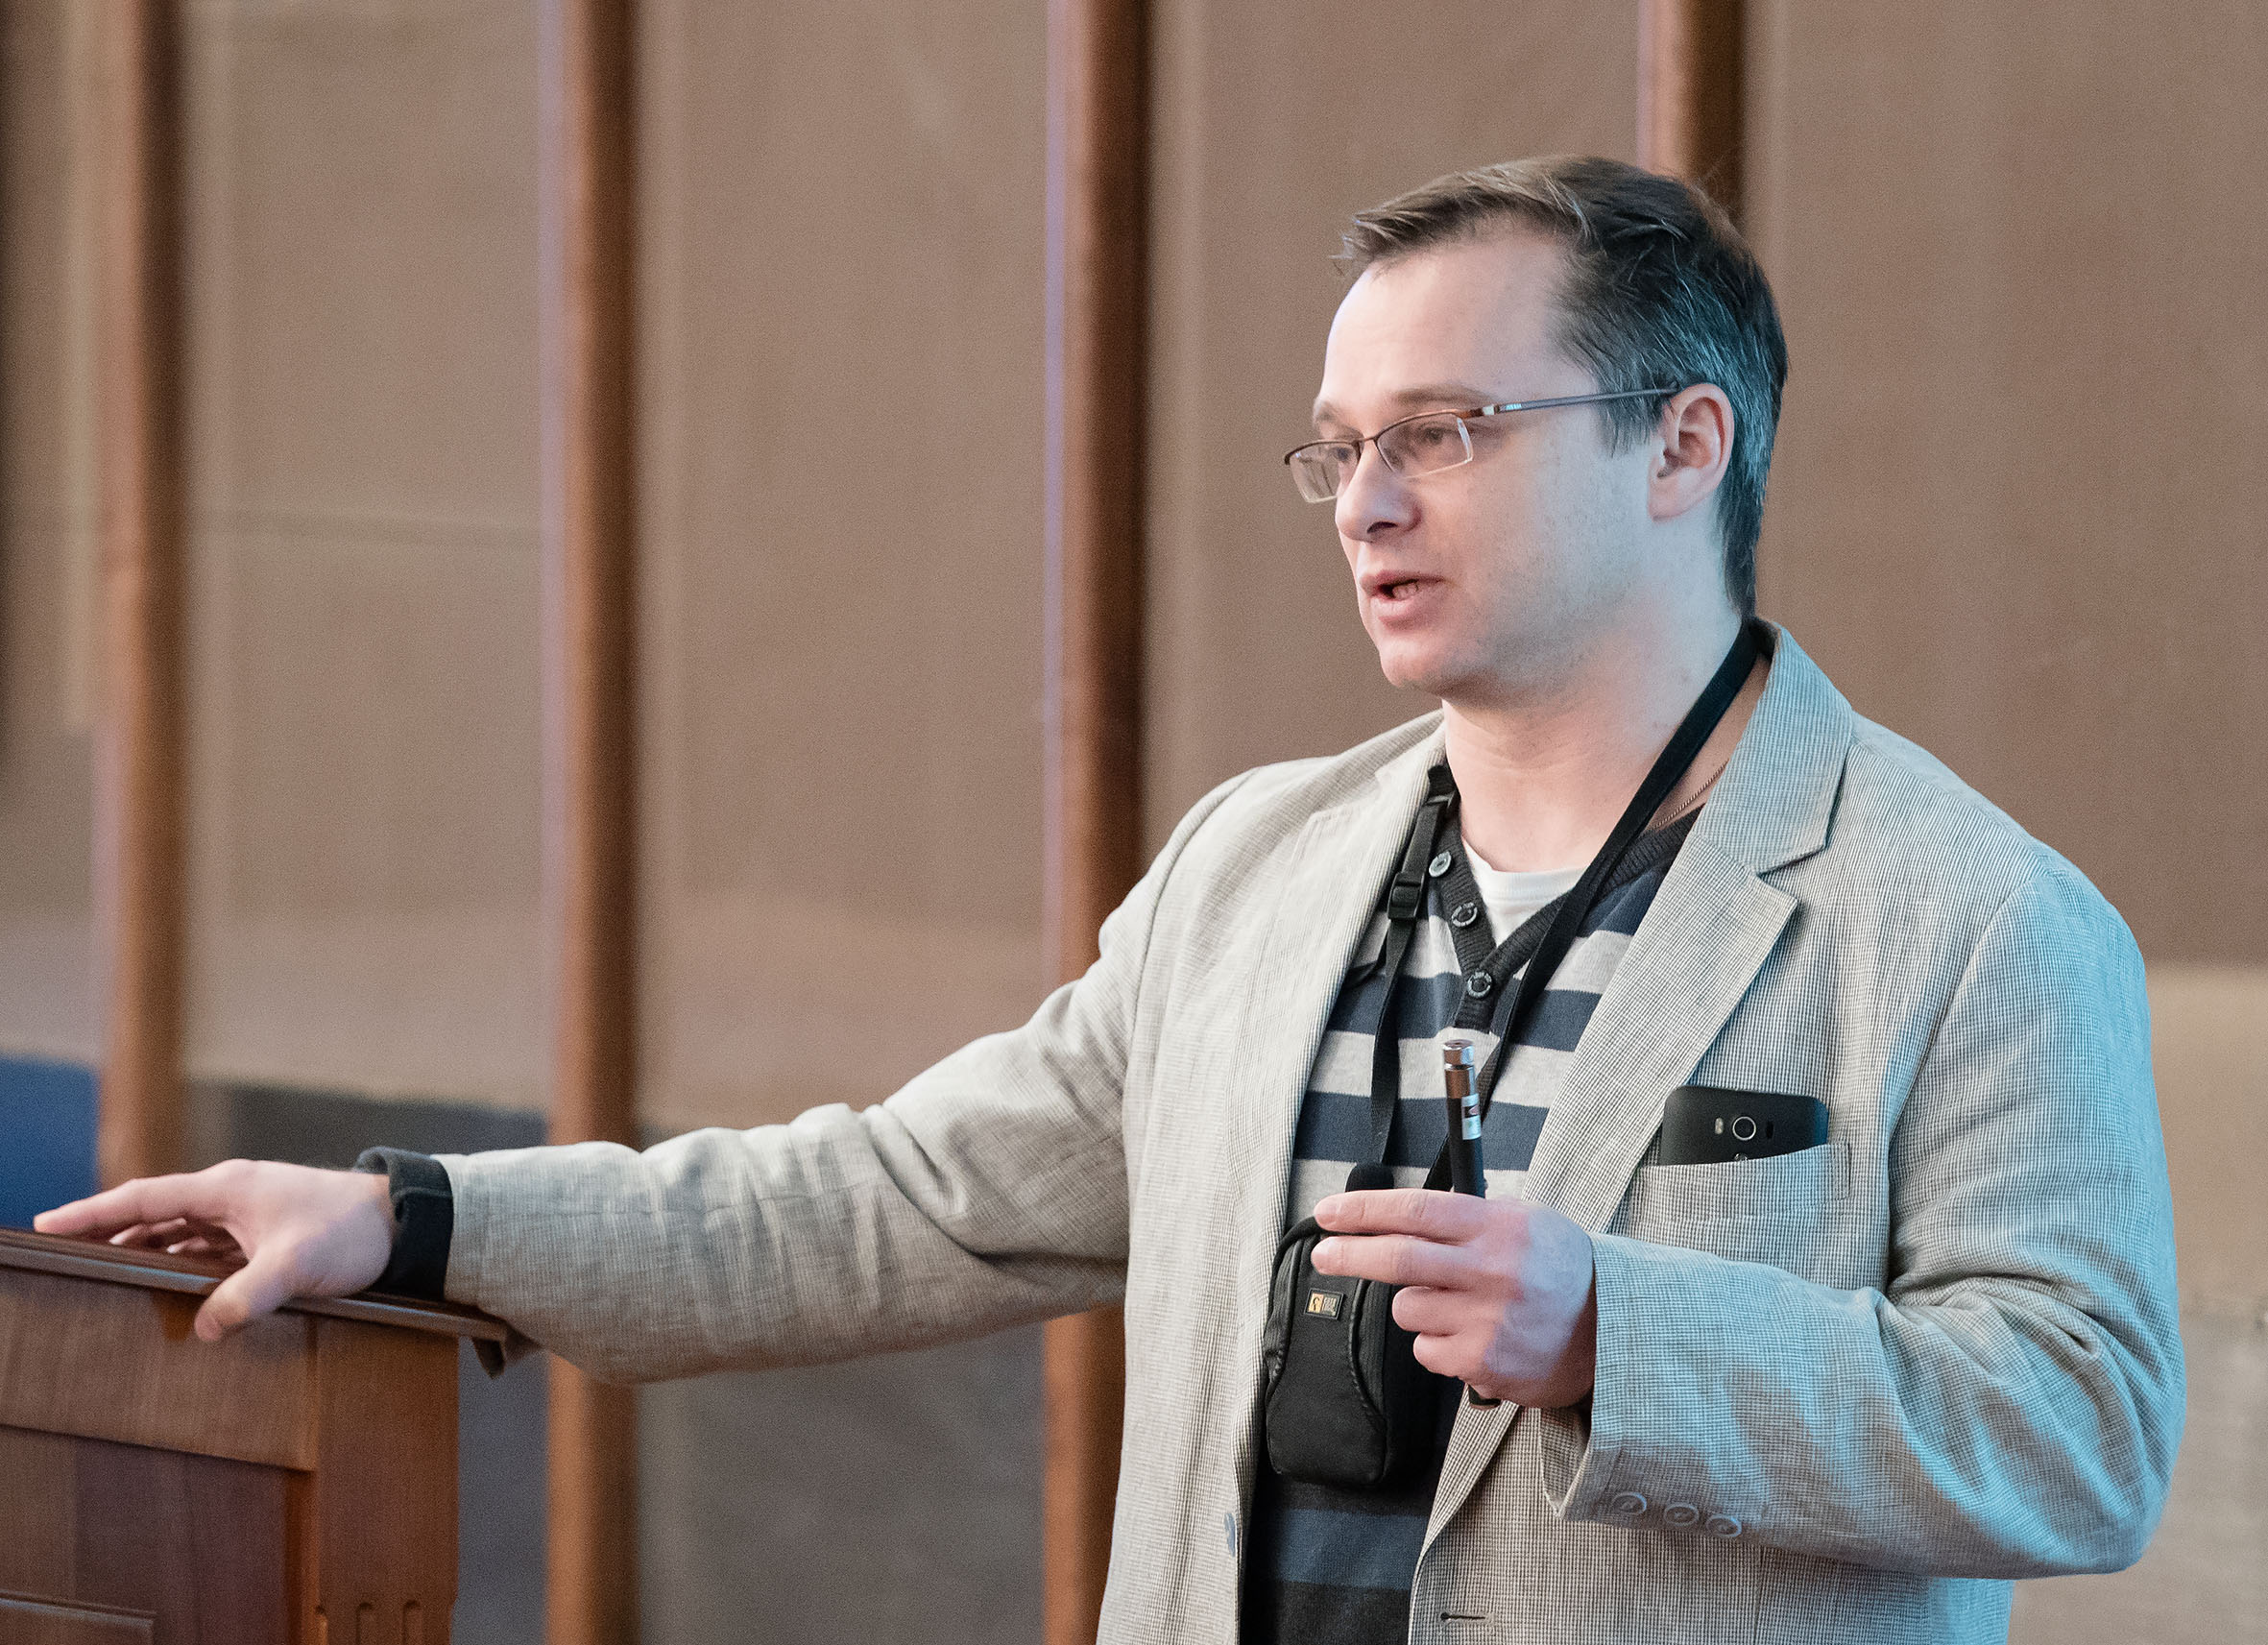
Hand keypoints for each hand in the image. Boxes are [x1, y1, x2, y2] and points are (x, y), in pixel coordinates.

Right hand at [35, 1161, 396, 1342]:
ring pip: (182, 1231)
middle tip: (67, 1257)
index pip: (144, 1199)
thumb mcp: (294, 1266)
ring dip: (148, 1250)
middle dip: (111, 1233)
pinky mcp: (267, 1233)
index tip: (47, 1224)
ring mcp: (249, 1213)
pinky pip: (209, 1245)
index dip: (93, 1213)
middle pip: (155, 1213)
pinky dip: (184, 1262)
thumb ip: (247, 1295)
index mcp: (227, 1189)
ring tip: (106, 1274)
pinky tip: (172, 1285)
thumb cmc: (352, 1232)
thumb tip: (207, 1327)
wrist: (407, 1222)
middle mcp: (232, 1195)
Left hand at [1311, 1187, 1597, 1407]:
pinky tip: (1471, 1335)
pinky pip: (1426, 1349)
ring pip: (1408, 1309)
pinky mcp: (1482, 1363)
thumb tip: (1398, 1215)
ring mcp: (1485, 1321)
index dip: (1363, 1211)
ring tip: (1458, 1305)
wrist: (1612, 1331)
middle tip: (1324, 1252)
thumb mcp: (1523, 1221)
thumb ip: (1466, 1217)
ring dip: (1417, 1305)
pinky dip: (1436, 1342)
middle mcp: (1490, 1272)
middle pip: (1397, 1259)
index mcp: (1498, 1227)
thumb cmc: (1559, 1270)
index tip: (1329, 1212)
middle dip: (1349, 1254)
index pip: (1415, 1211)